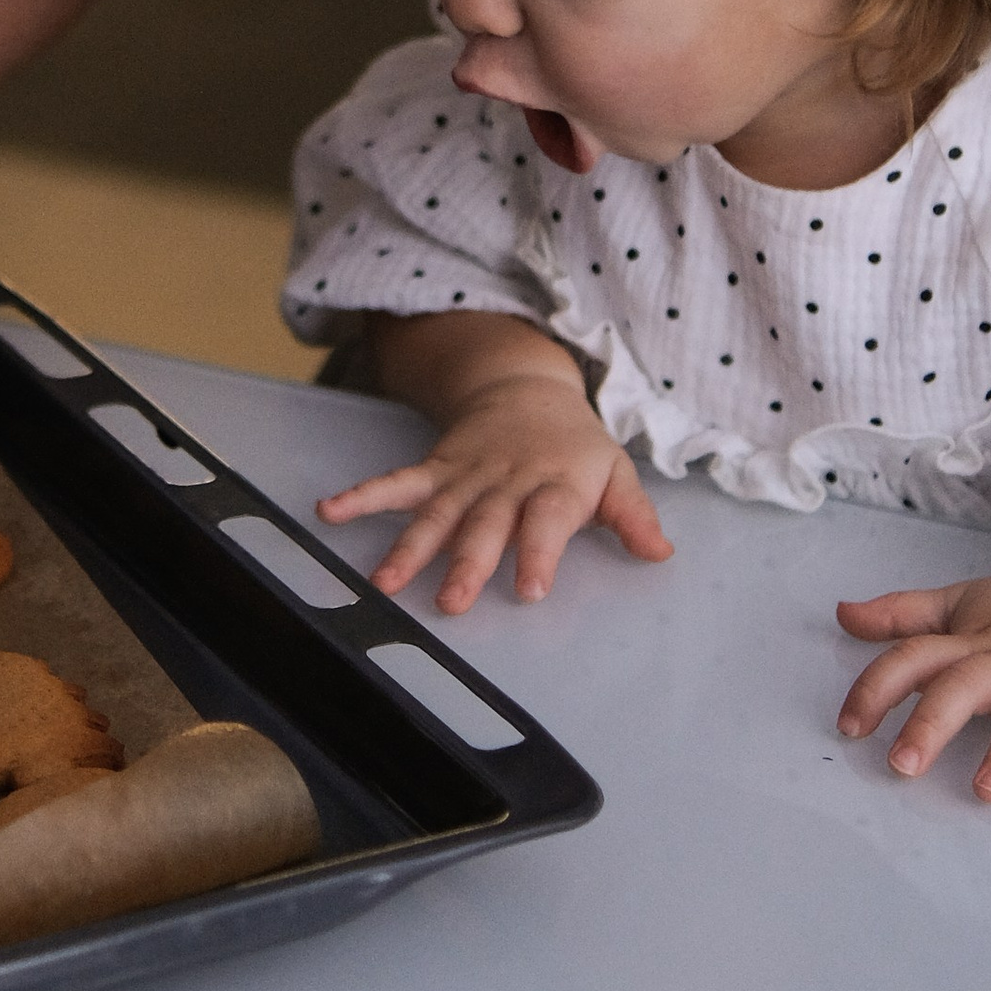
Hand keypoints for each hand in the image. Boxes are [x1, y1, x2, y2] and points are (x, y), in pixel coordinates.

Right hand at [317, 367, 671, 609]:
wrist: (528, 388)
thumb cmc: (576, 446)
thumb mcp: (616, 472)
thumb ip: (633, 515)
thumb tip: (660, 553)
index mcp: (555, 486)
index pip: (547, 521)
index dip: (539, 553)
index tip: (530, 589)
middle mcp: (506, 483)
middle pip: (484, 524)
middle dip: (466, 563)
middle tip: (449, 602)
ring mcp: (466, 476)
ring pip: (435, 513)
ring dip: (407, 546)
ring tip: (383, 581)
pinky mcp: (436, 469)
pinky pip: (396, 483)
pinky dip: (362, 496)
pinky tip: (330, 511)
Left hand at [834, 510, 990, 801]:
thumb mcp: (965, 602)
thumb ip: (905, 614)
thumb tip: (842, 614)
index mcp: (974, 640)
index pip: (915, 657)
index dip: (878, 688)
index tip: (849, 728)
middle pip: (966, 683)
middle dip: (931, 723)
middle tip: (900, 766)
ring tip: (988, 789)